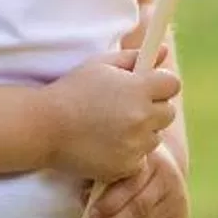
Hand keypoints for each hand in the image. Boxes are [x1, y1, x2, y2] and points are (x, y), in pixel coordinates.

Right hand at [44, 51, 180, 182]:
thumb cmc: (72, 90)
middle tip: (128, 108)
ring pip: (155, 137)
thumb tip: (163, 51)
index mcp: (138, 88)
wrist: (45, 127)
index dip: (160, 84)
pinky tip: (107, 145)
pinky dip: (129, 154)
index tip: (146, 87)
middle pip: (168, 113)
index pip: (172, 84)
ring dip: (142, 133)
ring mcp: (135, 144)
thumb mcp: (100, 65)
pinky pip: (140, 159)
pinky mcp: (127, 166)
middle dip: (154, 109)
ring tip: (113, 127)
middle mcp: (141, 117)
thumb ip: (134, 57)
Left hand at [84, 147, 189, 217]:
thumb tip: (85, 198)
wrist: (158, 170)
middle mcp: (169, 174)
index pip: (131, 183)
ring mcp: (178, 197)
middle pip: (138, 206)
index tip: (91, 214)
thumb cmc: (124, 168)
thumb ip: (100, 178)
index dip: (110, 201)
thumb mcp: (113, 165)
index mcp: (150, 156)